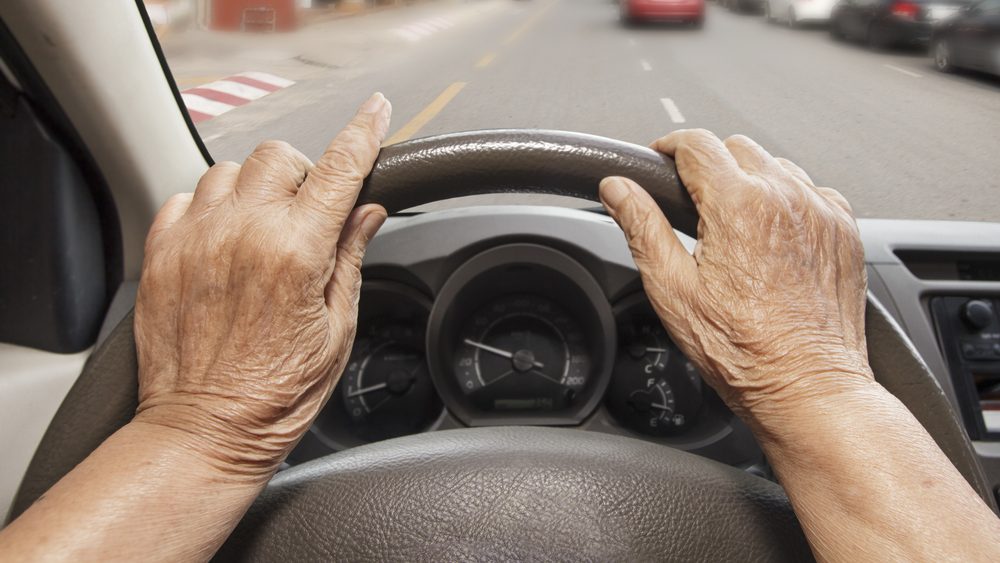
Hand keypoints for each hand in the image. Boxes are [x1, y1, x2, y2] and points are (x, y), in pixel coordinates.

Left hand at [133, 93, 390, 475]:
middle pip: (278, 157)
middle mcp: (242, 234)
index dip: (363, 133)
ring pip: (228, 170)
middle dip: (301, 174)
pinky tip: (222, 242)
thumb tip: (367, 213)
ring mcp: (196, 240)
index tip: (376, 111)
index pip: (339, 170)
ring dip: (253, 189)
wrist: (205, 432)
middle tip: (307, 215)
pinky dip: (208, 208)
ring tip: (260, 231)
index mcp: (296, 253)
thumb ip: (349, 258)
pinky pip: (184, 197)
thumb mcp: (336, 329)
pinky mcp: (162, 254)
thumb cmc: (274, 394)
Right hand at [599, 130, 871, 429]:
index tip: (659, 159)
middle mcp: (786, 197)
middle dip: (708, 164)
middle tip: (691, 202)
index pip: (696, 144)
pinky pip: (812, 191)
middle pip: (736, 148)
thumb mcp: (672, 289)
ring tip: (732, 224)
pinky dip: (788, 201)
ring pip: (776, 166)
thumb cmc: (742, 350)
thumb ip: (642, 227)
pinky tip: (771, 237)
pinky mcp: (844, 230)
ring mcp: (821, 212)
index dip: (668, 146)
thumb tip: (617, 189)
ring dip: (749, 180)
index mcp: (738, 205)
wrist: (807, 385)